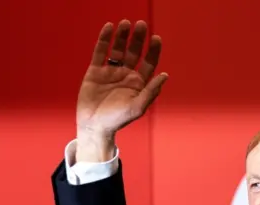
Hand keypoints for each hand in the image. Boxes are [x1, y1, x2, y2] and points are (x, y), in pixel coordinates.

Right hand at [76, 20, 166, 161]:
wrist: (94, 126)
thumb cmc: (117, 120)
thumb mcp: (137, 108)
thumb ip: (151, 91)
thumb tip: (164, 75)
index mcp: (138, 83)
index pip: (149, 63)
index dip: (153, 50)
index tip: (156, 38)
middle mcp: (126, 75)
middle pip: (134, 52)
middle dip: (138, 39)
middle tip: (141, 25)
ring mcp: (110, 72)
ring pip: (118, 49)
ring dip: (122, 36)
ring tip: (126, 23)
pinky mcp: (95, 71)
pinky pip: (100, 52)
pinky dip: (104, 39)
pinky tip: (109, 27)